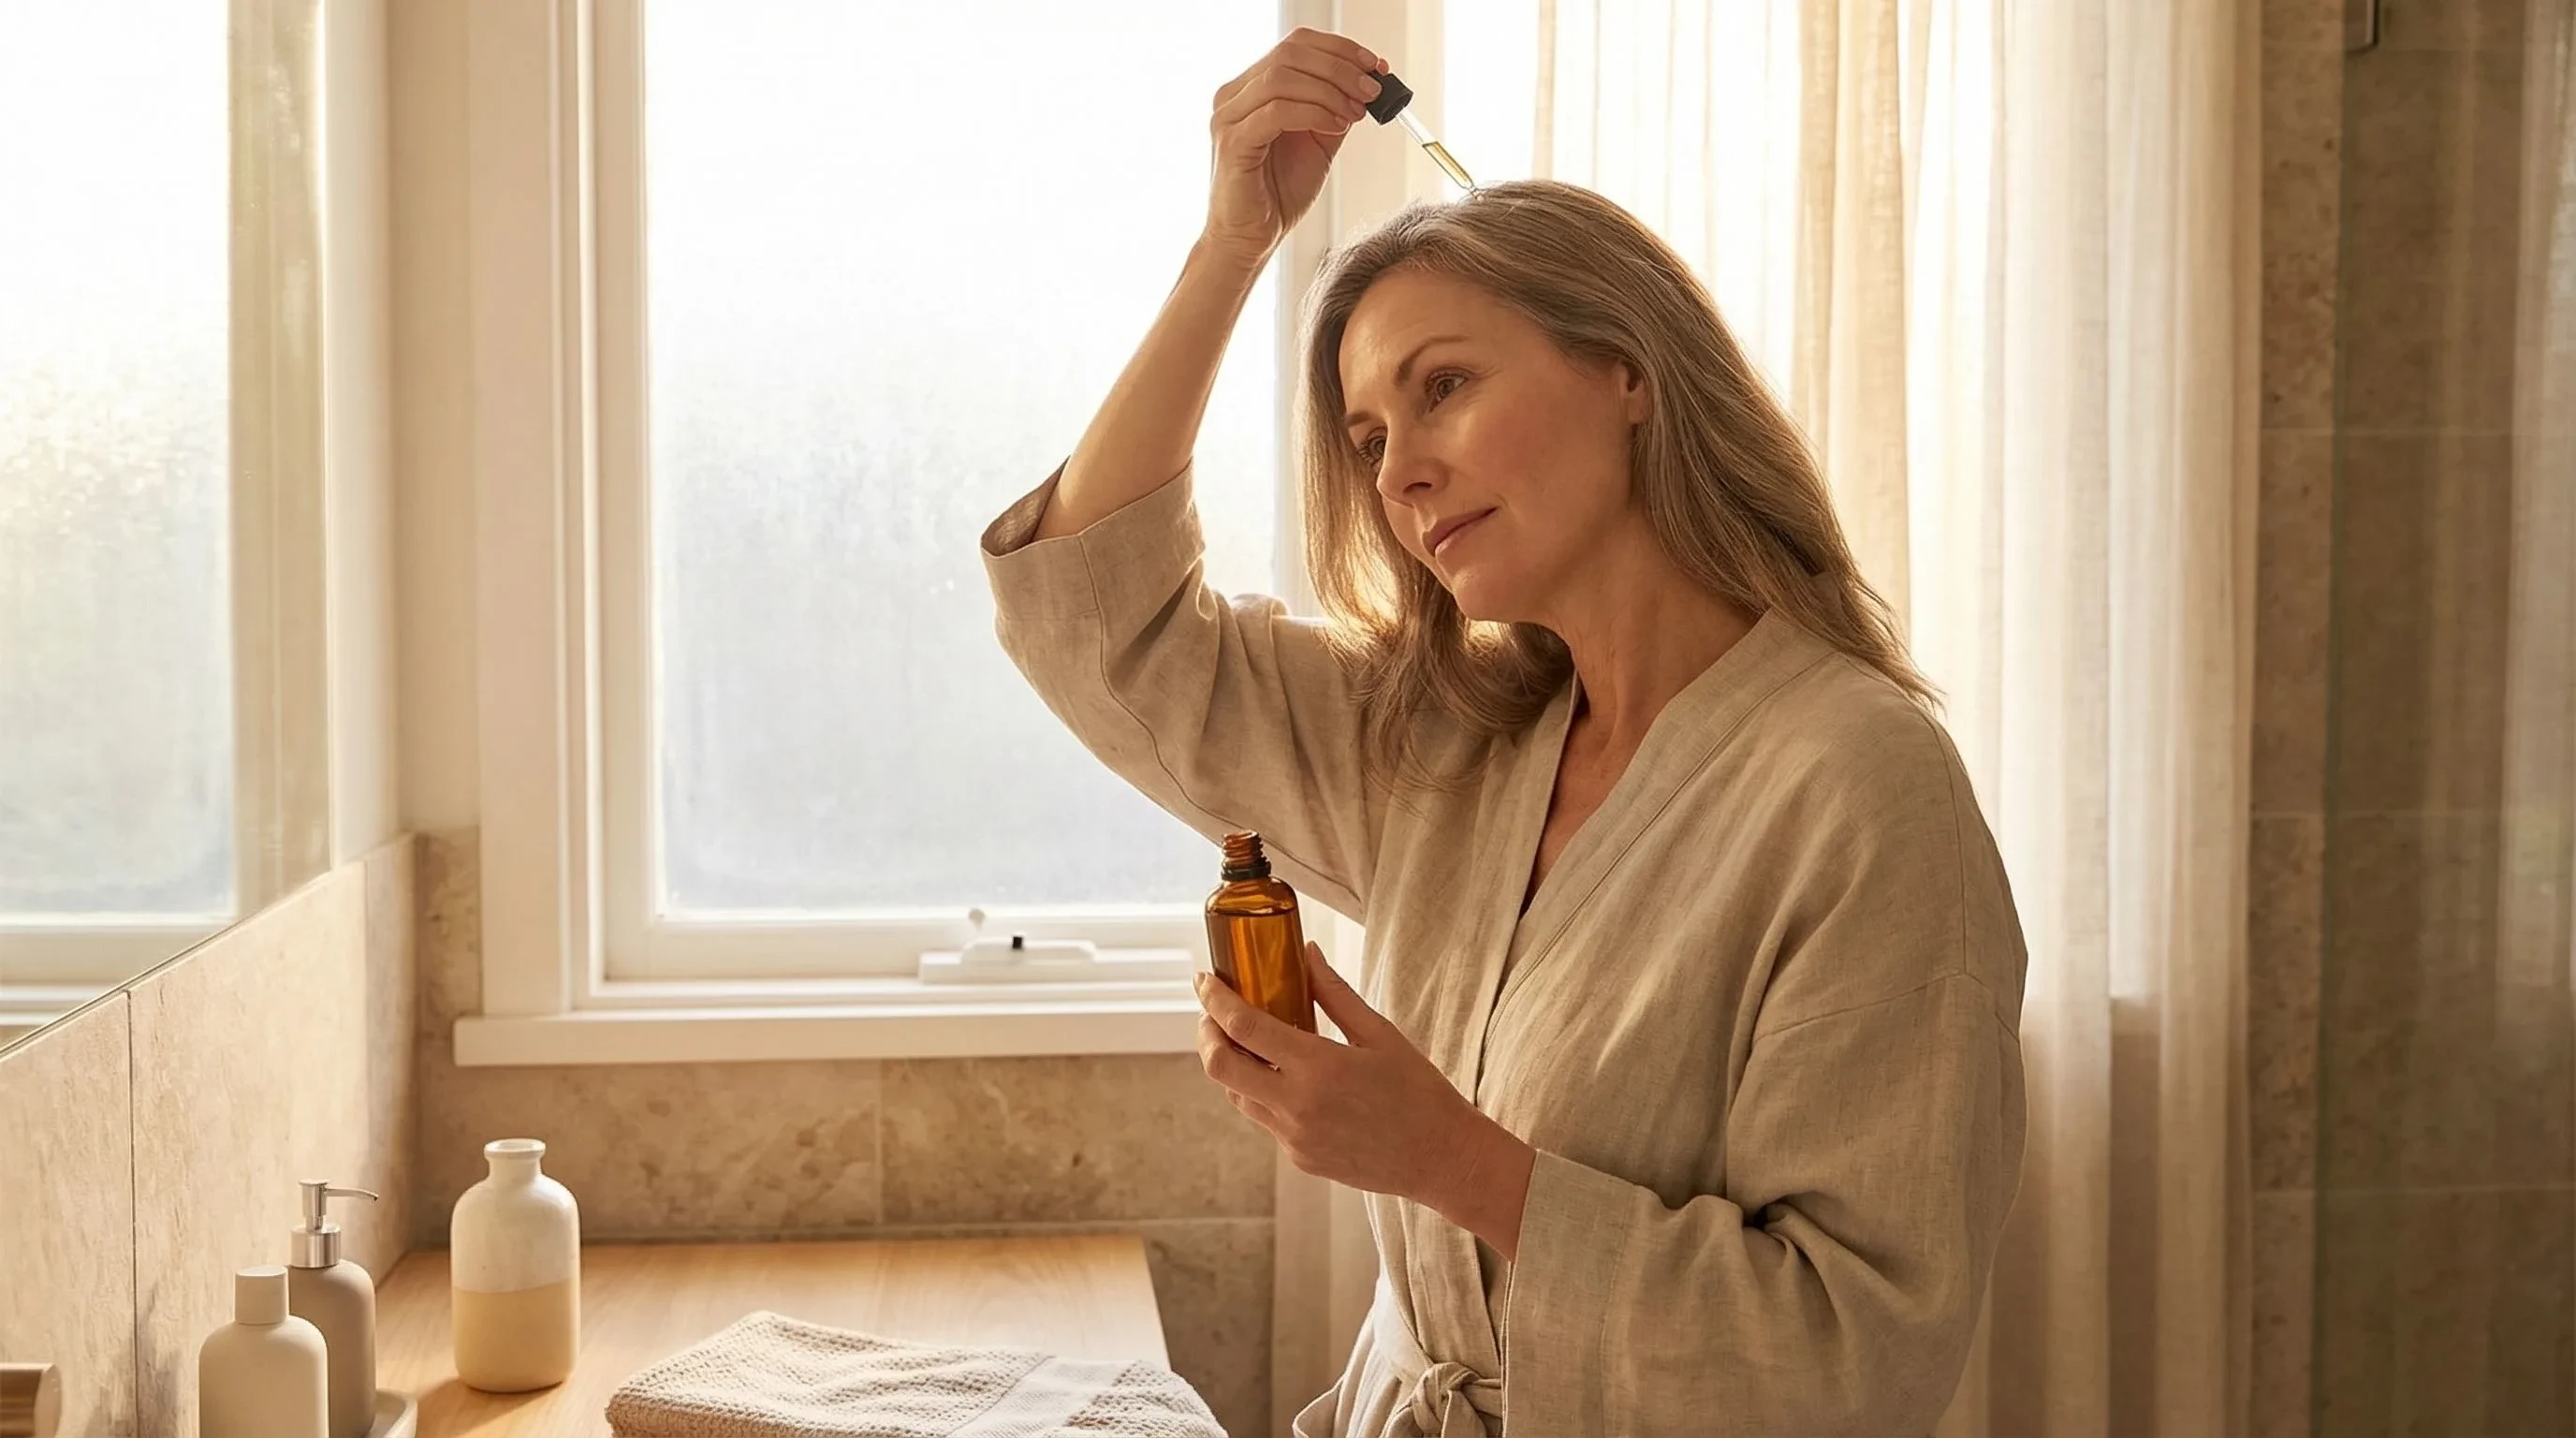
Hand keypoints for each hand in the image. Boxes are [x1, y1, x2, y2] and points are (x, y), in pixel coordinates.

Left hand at [1194, 941, 1537, 1254]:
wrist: (1442, 1160)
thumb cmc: (1419, 1092)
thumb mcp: (1380, 1034)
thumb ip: (1334, 993)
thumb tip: (1306, 953)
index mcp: (1318, 1067)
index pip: (1243, 1027)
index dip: (1215, 1000)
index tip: (1204, 980)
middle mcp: (1296, 1106)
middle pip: (1219, 1067)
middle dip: (1207, 1034)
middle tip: (1213, 1013)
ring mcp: (1294, 1138)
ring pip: (1238, 1096)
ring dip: (1232, 1065)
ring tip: (1247, 1041)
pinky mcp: (1300, 1158)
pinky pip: (1266, 1120)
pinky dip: (1264, 1093)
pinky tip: (1286, 1078)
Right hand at [1200, 29, 1386, 270]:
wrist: (1251, 238)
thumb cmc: (1278, 193)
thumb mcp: (1318, 142)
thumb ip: (1334, 109)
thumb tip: (1367, 83)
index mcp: (1251, 88)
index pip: (1295, 45)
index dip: (1339, 49)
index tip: (1375, 65)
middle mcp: (1234, 95)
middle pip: (1290, 53)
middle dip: (1340, 67)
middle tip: (1372, 89)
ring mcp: (1228, 117)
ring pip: (1282, 78)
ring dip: (1330, 91)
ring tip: (1357, 112)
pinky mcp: (1233, 142)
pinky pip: (1277, 112)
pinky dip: (1313, 113)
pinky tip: (1335, 127)